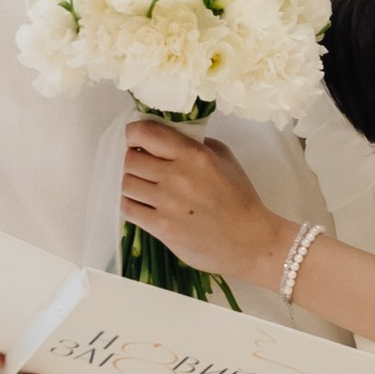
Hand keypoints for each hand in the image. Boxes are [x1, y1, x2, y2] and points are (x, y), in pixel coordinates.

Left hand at [119, 122, 282, 285]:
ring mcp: (166, 203)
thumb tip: (166, 137)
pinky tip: (142, 202)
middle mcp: (177, 176)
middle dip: (133, 158)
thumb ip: (195, 143)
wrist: (249, 241)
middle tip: (142, 164)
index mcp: (193, 155)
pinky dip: (130, 202)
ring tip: (144, 185)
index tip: (136, 138)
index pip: (146, 132)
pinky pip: (128, 208)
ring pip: (125, 182)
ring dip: (131, 181)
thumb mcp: (225, 158)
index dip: (134, 132)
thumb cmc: (240, 198)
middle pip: (130, 158)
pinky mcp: (160, 227)